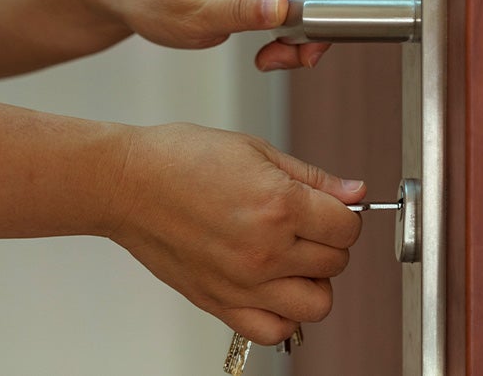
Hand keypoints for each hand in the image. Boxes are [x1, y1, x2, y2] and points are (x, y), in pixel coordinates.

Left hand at [94, 0, 332, 70]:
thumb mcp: (195, 15)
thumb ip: (242, 11)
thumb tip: (283, 8)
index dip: (317, 24)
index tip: (295, 53)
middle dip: (305, 38)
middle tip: (272, 61)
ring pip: (305, 6)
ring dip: (293, 40)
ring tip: (264, 58)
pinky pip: (289, 7)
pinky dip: (282, 33)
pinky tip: (263, 46)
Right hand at [105, 123, 364, 344]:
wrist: (126, 183)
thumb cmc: (183, 159)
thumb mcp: (258, 151)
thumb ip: (314, 178)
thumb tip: (356, 193)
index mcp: (279, 206)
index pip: (348, 228)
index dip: (344, 215)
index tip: (329, 209)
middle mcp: (265, 251)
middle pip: (336, 263)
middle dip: (329, 242)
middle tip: (306, 226)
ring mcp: (243, 283)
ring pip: (317, 304)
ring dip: (314, 282)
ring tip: (293, 258)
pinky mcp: (220, 303)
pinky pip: (275, 331)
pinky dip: (284, 315)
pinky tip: (273, 286)